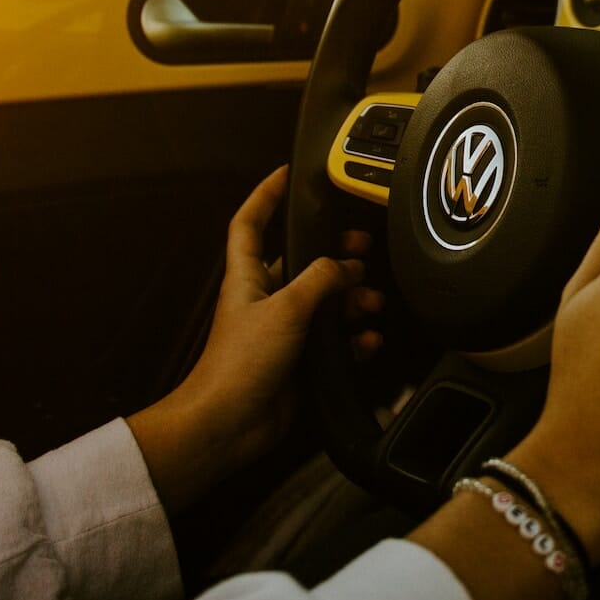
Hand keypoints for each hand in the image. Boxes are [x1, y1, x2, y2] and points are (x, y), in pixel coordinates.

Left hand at [128, 166, 382, 514]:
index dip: (266, 195)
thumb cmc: (239, 366)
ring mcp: (281, 332)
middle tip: (363, 246)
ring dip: (351, 301)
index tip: (287, 174)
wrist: (228, 425)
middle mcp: (264, 300)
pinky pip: (333, 343)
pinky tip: (366, 341)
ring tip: (372, 302)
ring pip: (324, 304)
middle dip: (335, 254)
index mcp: (247, 278)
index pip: (251, 222)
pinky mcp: (298, 362)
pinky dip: (352, 341)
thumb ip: (321, 279)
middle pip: (302, 263)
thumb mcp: (286, 308)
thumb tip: (347, 263)